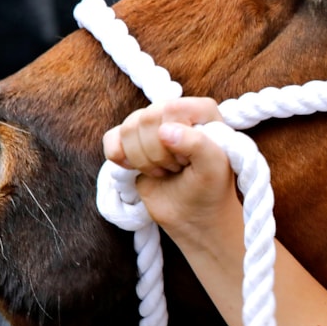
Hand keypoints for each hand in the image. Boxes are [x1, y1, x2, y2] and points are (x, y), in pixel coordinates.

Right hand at [102, 97, 243, 253]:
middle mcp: (175, 113)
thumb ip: (198, 144)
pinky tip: (136, 169)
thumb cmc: (210, 190)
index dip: (174, 139)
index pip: (171, 109)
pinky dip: (119, 157)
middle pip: (146, 118)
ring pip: (128, 128)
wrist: (194, 216)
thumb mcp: (215, 168)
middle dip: (157, 153)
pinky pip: (111, 138)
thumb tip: (164, 130)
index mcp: (201, 111)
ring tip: (164, 171)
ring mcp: (151, 127)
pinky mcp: (131, 143)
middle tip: (176, 168)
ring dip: (142, 160)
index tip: (187, 160)